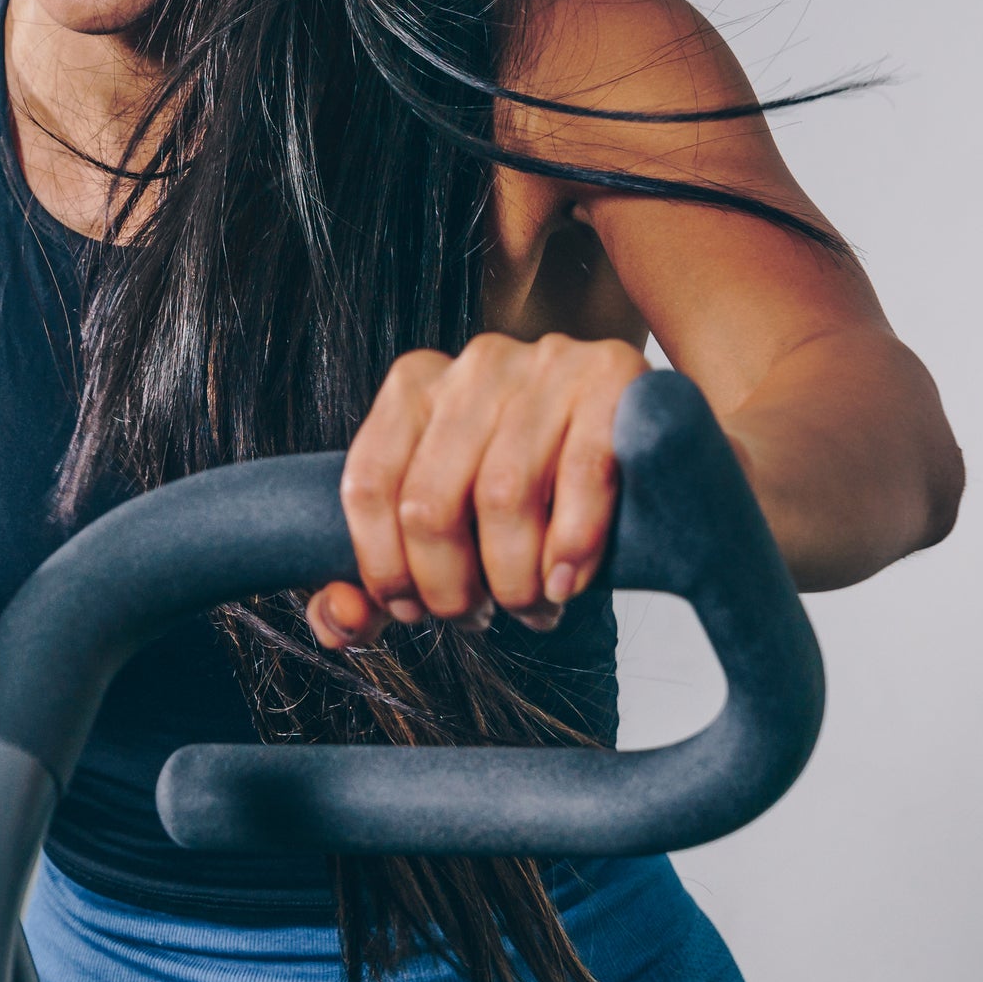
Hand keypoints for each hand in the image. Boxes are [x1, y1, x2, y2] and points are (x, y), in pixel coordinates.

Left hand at [312, 335, 650, 646]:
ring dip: (515, 581)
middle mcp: (476, 365)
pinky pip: (582, 476)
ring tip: (533, 607)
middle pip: (430, 503)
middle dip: (451, 587)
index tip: (416, 611)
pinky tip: (569, 581)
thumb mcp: (450, 526)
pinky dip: (572, 548)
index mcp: (415, 386)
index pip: (366, 485)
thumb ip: (382, 579)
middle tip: (481, 616)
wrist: (642, 440)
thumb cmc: (533, 490)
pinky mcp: (614, 376)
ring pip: (502, 496)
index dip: (385, 568)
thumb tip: (339, 618)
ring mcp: (547, 364)